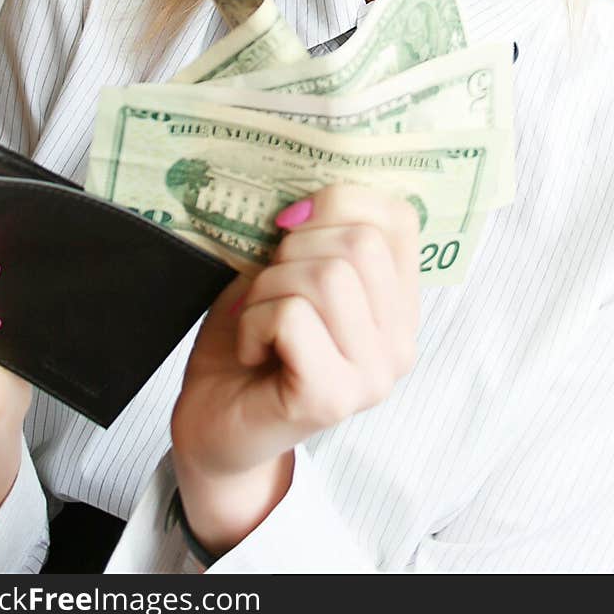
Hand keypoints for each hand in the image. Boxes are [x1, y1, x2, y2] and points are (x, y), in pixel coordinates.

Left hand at [171, 184, 419, 553]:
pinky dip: (254, 321)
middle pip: (360, 243)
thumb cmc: (251, 340)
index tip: (288, 223)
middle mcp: (400, 343)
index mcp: (399, 305)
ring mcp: (372, 376)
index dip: (339, 200)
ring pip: (326, 276)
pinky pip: (292, 316)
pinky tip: (251, 348)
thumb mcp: (288, 271)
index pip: (398, 218)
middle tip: (266, 286)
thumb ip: (319, 234)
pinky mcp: (332, 398)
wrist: (214, 424)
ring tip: (256, 319)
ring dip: (268, 288)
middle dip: (293, 248)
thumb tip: (312, 189)